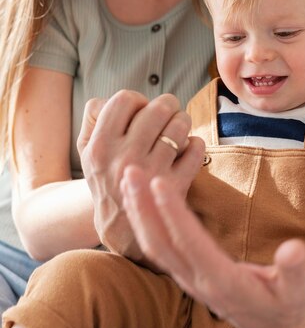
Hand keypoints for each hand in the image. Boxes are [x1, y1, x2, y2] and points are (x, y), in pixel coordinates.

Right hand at [77, 90, 197, 259]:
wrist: (121, 228)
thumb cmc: (107, 178)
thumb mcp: (87, 150)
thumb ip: (95, 116)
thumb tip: (126, 99)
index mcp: (99, 147)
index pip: (124, 99)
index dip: (137, 100)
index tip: (140, 111)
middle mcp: (124, 159)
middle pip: (157, 108)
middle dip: (168, 105)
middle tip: (168, 112)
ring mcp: (152, 173)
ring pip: (179, 125)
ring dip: (182, 121)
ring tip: (178, 127)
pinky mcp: (175, 187)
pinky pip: (195, 149)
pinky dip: (195, 144)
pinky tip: (187, 147)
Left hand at [121, 169, 304, 327]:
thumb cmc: (287, 304)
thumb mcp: (298, 290)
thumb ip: (295, 271)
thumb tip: (294, 249)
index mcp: (223, 282)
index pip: (190, 243)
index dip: (173, 213)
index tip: (158, 182)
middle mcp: (198, 282)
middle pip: (161, 243)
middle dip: (143, 207)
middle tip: (129, 171)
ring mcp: (188, 279)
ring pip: (154, 245)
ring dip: (138, 212)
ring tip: (127, 179)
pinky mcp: (186, 275)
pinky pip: (159, 247)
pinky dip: (145, 222)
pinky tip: (139, 200)